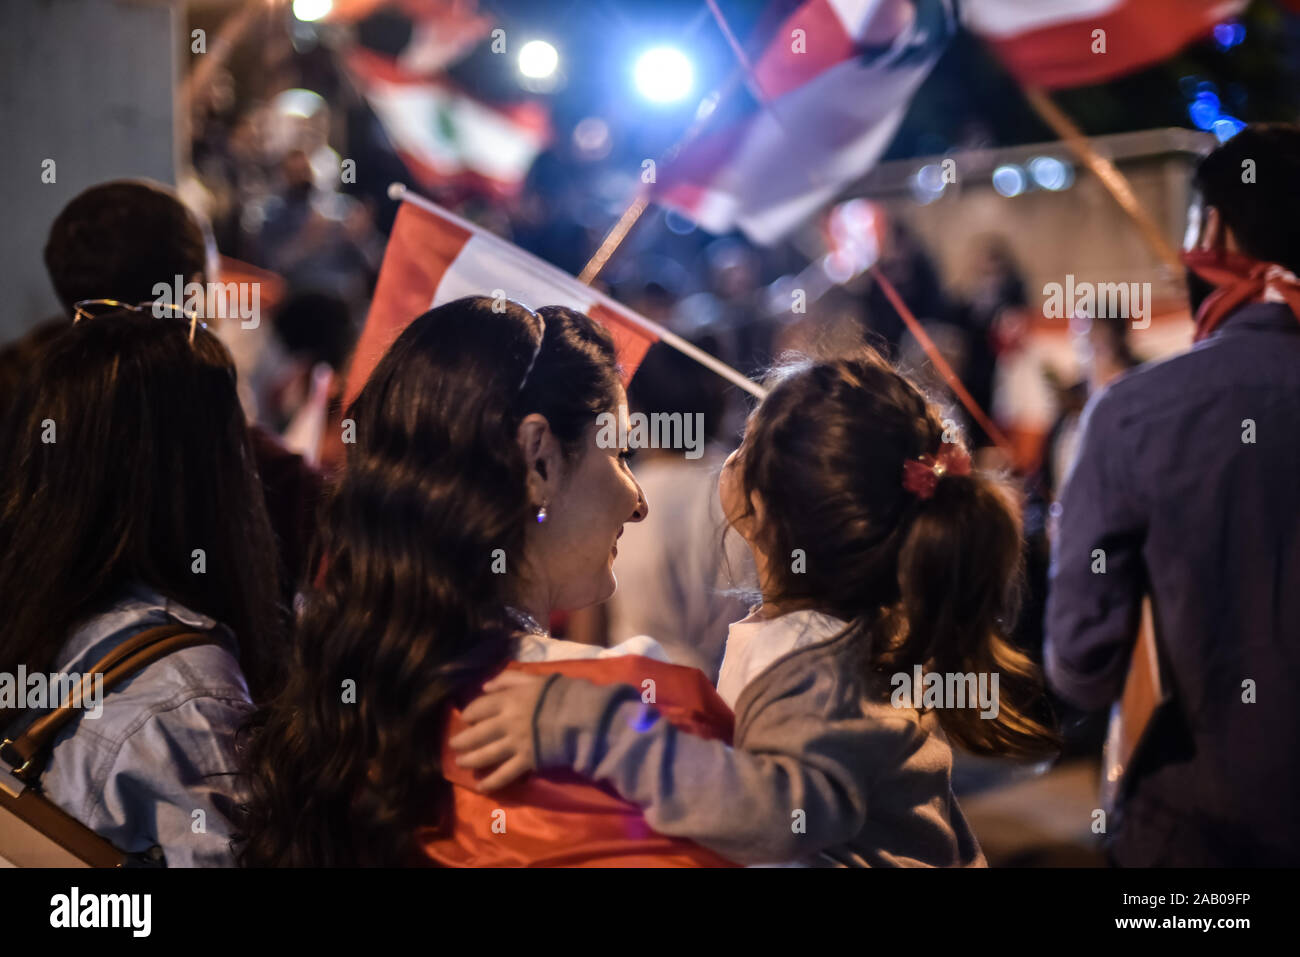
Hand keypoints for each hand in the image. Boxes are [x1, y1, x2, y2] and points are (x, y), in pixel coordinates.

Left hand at [449, 670, 550, 791]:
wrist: (582, 716)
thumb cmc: (560, 694)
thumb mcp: (534, 679)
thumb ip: (508, 679)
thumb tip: (485, 686)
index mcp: (508, 700)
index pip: (480, 707)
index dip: (470, 713)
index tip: (466, 718)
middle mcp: (507, 723)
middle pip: (478, 733)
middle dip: (463, 740)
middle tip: (453, 744)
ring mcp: (515, 744)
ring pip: (486, 754)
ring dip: (471, 760)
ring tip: (460, 762)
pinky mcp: (526, 761)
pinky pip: (505, 774)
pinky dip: (492, 782)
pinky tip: (481, 787)